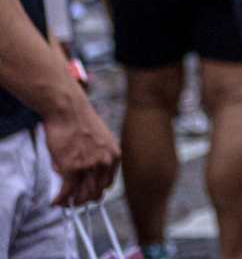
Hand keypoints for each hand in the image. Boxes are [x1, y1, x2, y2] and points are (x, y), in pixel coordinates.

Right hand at [42, 92, 118, 206]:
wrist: (68, 110)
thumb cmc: (80, 122)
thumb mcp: (99, 140)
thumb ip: (97, 157)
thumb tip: (86, 176)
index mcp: (114, 156)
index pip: (108, 184)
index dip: (96, 192)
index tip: (86, 195)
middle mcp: (105, 163)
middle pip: (96, 193)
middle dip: (84, 200)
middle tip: (73, 203)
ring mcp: (89, 166)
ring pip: (83, 195)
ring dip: (72, 202)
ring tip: (64, 203)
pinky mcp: (72, 168)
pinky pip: (67, 191)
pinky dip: (60, 200)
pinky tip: (55, 202)